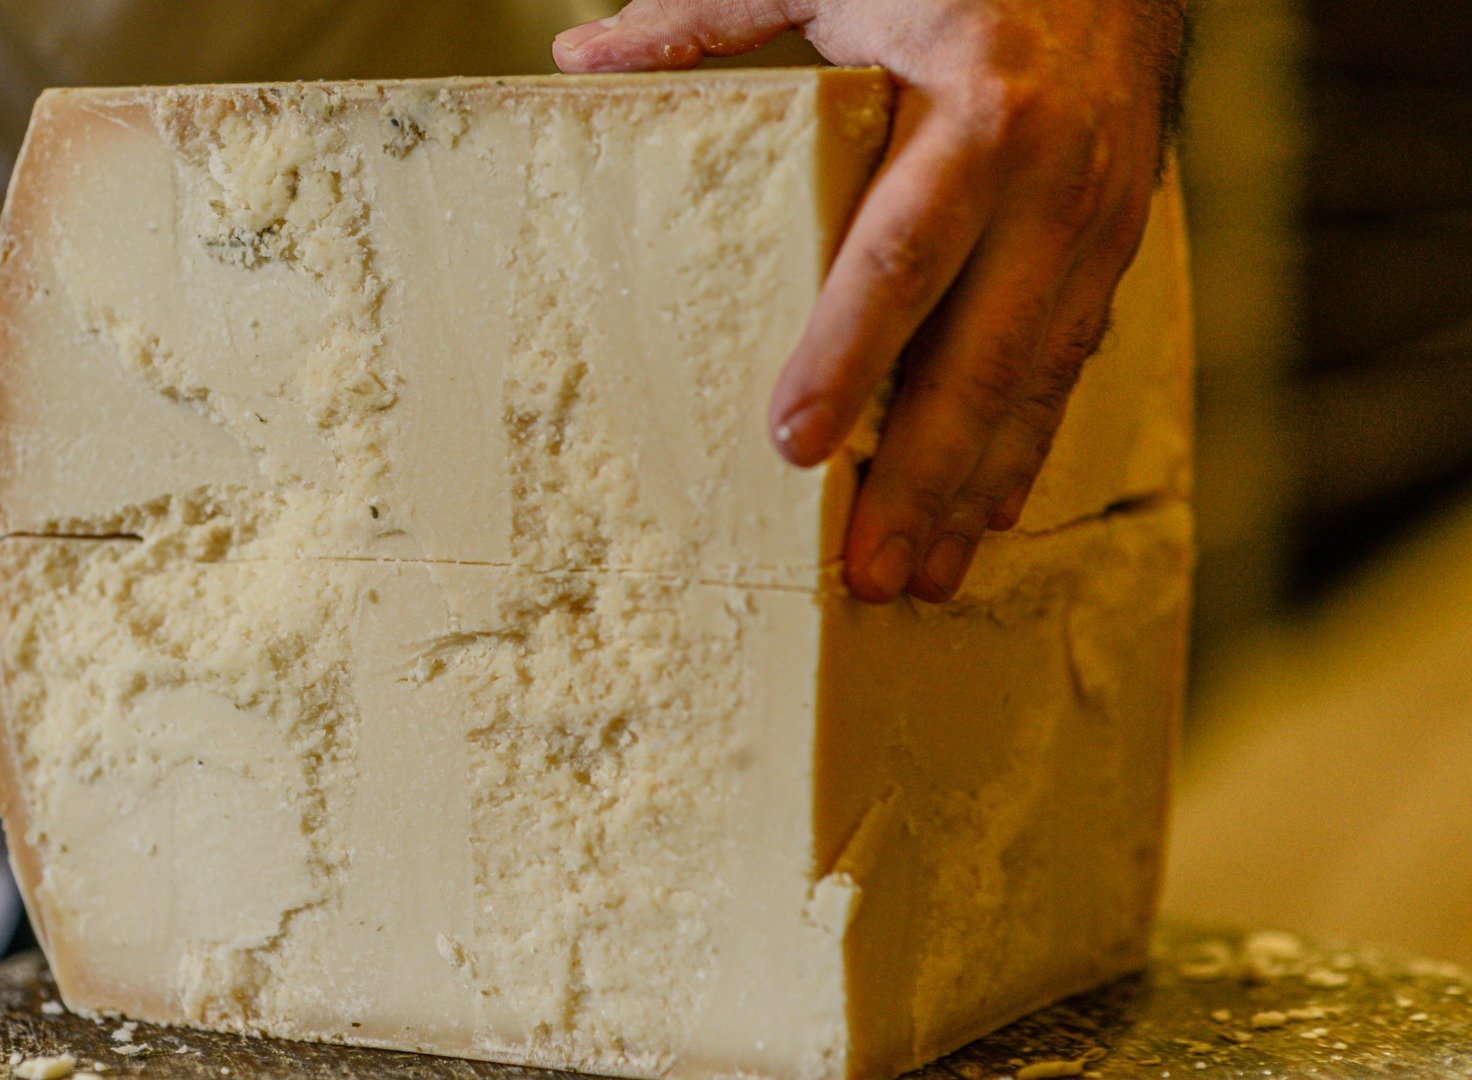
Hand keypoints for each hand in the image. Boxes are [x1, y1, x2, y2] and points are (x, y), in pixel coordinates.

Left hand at [555, 0, 1186, 602]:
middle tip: (865, 572)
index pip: (902, 253)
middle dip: (921, 473)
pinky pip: (1068, 361)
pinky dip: (1027, 445)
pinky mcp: (1115, 245)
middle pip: (981, 352)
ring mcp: (1096, 220)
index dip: (848, 354)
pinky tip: (986, 514)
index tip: (793, 444)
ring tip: (918, 580)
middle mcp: (1052, 177)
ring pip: (1033, 380)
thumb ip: (711, 12)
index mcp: (975, 106)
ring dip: (973, 489)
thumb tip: (579, 53)